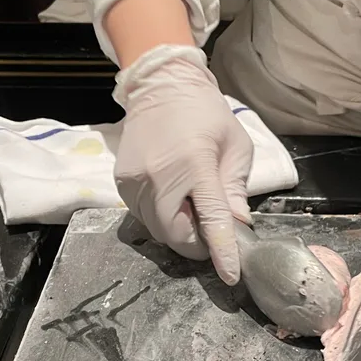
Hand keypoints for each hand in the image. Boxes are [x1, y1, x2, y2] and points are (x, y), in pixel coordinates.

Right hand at [113, 44, 252, 284]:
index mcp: (195, 164)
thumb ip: (235, 190)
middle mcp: (159, 175)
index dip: (221, 251)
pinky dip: (161, 217)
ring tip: (190, 208)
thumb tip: (238, 226)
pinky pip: (142, 216)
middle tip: (210, 232)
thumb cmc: (206, 114)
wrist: (162, 86)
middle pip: (175, 235)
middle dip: (196, 243)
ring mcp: (135, 180)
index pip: (211, 219)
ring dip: (178, 231)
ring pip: (157, 230)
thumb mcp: (235, 147)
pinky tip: (172, 198)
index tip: (230, 275)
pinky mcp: (122, 182)